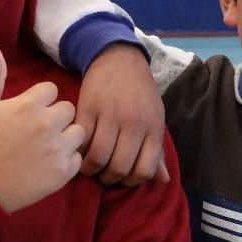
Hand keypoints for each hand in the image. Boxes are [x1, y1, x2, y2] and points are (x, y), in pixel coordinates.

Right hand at [0, 46, 86, 212]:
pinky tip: (47, 164)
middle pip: (68, 109)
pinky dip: (66, 161)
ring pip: (78, 132)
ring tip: (46, 146)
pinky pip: (77, 159)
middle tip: (38, 131)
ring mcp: (57, 150)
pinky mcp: (63, 173)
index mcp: (28, 105)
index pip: (52, 89)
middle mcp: (47, 125)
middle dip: (55, 117)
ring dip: (66, 137)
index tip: (27, 113)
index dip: (40, 100)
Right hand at [76, 44, 168, 185]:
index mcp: (153, 128)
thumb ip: (157, 151)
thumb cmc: (140, 93)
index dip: (131, 182)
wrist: (120, 59)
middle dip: (108, 179)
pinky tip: (79, 151)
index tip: (122, 179)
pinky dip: (78, 151)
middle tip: (102, 176)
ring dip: (90, 169)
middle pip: (119, 168)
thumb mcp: (155, 118)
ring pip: (98, 158)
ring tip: (88, 167)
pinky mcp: (89, 107)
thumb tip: (162, 181)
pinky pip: (81, 140)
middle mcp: (134, 123)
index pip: (144, 170)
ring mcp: (110, 115)